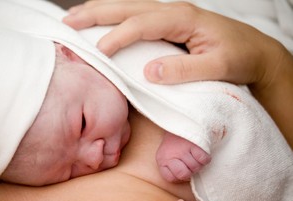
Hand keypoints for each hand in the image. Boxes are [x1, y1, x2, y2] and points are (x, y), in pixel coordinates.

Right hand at [63, 0, 281, 86]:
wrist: (254, 50)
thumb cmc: (239, 58)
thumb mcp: (218, 67)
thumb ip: (186, 69)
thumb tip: (150, 71)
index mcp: (183, 18)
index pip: (141, 24)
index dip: (118, 37)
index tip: (98, 53)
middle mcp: (172, 11)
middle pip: (126, 7)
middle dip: (95, 14)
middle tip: (67, 23)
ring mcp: (168, 14)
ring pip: (127, 7)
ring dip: (99, 11)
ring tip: (75, 18)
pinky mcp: (167, 23)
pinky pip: (134, 15)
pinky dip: (113, 16)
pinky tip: (102, 19)